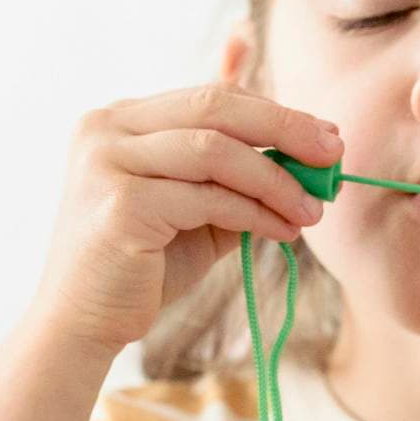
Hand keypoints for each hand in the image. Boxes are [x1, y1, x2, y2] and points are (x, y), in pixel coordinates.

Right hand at [28, 83, 343, 353]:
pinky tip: (282, 230)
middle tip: (334, 154)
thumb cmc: (145, 265)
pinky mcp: (119, 204)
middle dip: (285, 128)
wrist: (85, 324)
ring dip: (276, 179)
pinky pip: (207, 198)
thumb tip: (309, 142)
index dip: (274, 111)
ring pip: (215, 150)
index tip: (325, 135)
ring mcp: (107, 162)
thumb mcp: (196, 205)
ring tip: (312, 209)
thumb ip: (237, 170)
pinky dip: (255, 213)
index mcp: (121, 118)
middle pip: (215, 108)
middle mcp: (106, 128)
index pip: (211, 96)